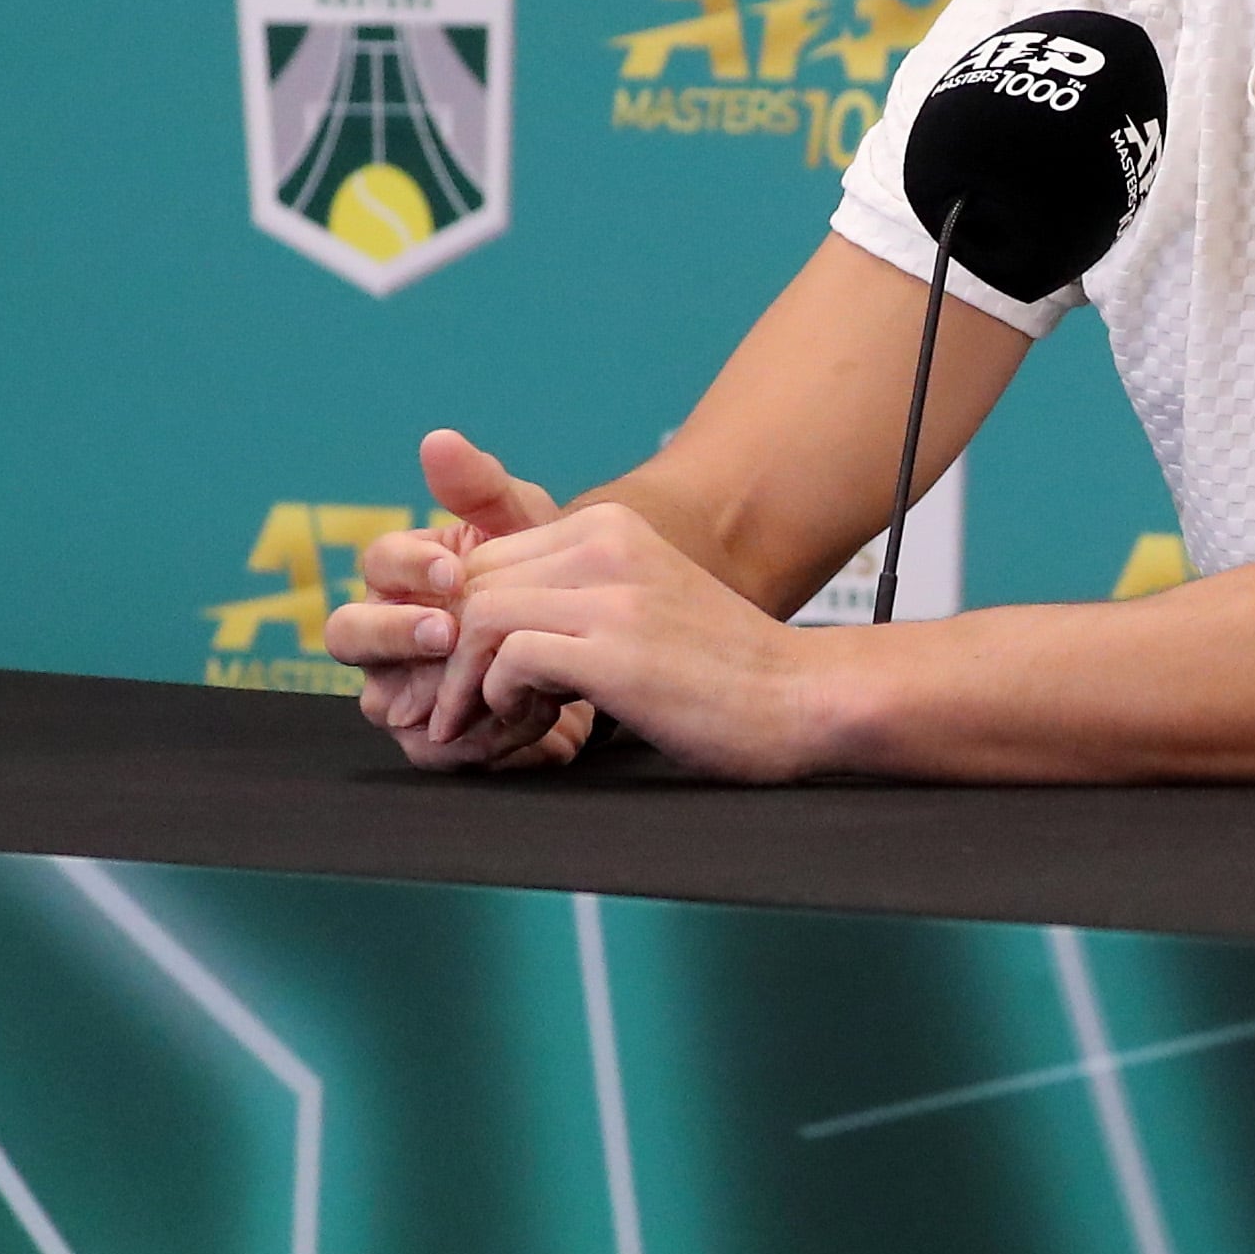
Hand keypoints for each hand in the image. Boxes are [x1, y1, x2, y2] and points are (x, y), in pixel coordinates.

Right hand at [324, 431, 595, 771]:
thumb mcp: (523, 525)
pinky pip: (433, 748)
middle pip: (349, 635)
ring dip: (442, 690)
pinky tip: (533, 715)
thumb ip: (481, 487)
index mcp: (403, 575)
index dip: (409, 565)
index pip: (379, 562)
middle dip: (392, 633)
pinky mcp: (433, 741)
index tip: (454, 568)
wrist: (594, 638)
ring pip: (387, 702)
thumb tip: (437, 439)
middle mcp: (387, 634)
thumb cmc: (546, 571)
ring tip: (505, 681)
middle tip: (445, 629)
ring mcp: (403, 691)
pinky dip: (481, 735)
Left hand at [432, 502, 832, 782]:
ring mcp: (611, 592)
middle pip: (473, 584)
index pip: (487, 558)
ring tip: (488, 726)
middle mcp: (606, 542)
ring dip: (467, 684)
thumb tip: (486, 634)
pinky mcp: (614, 647)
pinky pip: (507, 659)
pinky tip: (532, 728)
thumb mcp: (641, 607)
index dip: (462, 623)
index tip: (469, 680)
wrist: (803, 698)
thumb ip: (575, 600)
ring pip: (477, 617)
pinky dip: (497, 702)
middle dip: (451, 655)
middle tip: (464, 711)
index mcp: (610, 526)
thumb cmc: (720, 671)